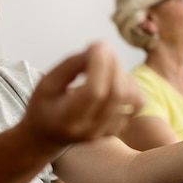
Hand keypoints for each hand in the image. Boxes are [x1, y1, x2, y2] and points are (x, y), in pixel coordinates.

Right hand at [23, 42, 144, 147]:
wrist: (47, 136)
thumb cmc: (44, 107)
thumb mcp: (46, 83)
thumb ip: (71, 65)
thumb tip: (97, 49)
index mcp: (67, 119)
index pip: (93, 92)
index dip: (99, 65)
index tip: (96, 45)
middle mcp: (90, 129)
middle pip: (115, 93)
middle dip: (112, 64)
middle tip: (101, 48)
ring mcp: (106, 131)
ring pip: (130, 97)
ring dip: (122, 72)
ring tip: (106, 63)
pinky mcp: (118, 128)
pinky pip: (137, 103)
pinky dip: (130, 85)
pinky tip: (115, 78)